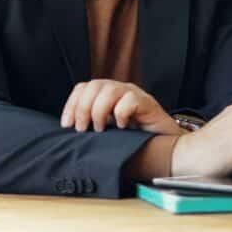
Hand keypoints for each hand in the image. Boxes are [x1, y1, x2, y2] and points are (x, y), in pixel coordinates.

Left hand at [60, 79, 180, 134]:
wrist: (164, 146)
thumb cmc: (134, 140)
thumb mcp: (107, 132)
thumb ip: (90, 126)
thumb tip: (68, 132)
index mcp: (105, 95)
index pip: (83, 88)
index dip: (72, 104)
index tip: (67, 125)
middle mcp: (119, 90)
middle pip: (94, 85)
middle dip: (83, 108)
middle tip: (83, 129)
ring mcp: (133, 94)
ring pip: (110, 90)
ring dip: (99, 111)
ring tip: (101, 129)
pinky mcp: (147, 102)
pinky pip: (129, 100)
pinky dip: (121, 114)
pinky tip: (122, 127)